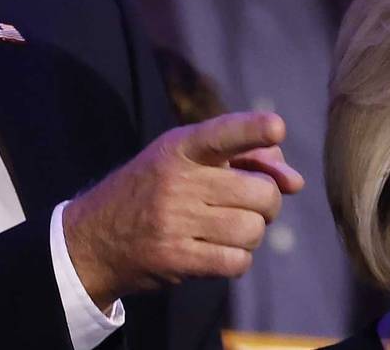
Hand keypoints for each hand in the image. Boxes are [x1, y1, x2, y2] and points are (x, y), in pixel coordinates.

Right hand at [62, 112, 303, 309]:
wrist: (95, 237)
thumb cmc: (154, 190)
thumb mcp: (185, 159)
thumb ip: (244, 156)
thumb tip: (295, 181)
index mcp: (179, 147)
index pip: (222, 133)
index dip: (252, 129)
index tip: (276, 127)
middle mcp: (177, 180)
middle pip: (260, 193)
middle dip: (266, 202)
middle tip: (248, 204)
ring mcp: (174, 221)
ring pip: (253, 229)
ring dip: (251, 233)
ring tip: (227, 228)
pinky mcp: (176, 258)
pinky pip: (237, 261)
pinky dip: (237, 259)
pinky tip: (219, 250)